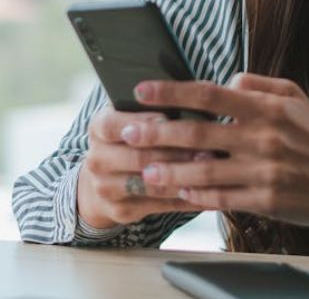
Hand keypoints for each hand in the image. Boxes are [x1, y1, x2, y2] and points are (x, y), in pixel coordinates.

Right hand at [76, 107, 204, 228]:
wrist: (106, 177)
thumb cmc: (134, 136)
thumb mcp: (134, 115)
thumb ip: (156, 106)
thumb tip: (192, 96)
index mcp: (99, 127)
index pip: (114, 125)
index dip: (143, 122)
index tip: (170, 119)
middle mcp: (97, 159)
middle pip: (137, 157)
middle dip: (175, 153)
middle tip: (208, 148)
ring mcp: (105, 187)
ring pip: (150, 185)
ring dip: (183, 178)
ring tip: (211, 169)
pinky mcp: (120, 211)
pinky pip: (159, 206)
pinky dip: (186, 199)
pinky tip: (208, 191)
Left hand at [128, 73, 308, 232]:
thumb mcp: (294, 95)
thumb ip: (256, 84)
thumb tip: (223, 81)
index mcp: (266, 107)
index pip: (209, 93)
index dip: (171, 91)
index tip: (141, 90)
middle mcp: (263, 137)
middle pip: (197, 132)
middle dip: (156, 133)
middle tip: (127, 134)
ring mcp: (264, 171)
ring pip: (204, 170)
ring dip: (169, 170)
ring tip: (145, 170)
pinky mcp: (266, 200)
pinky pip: (222, 198)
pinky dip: (197, 194)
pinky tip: (178, 191)